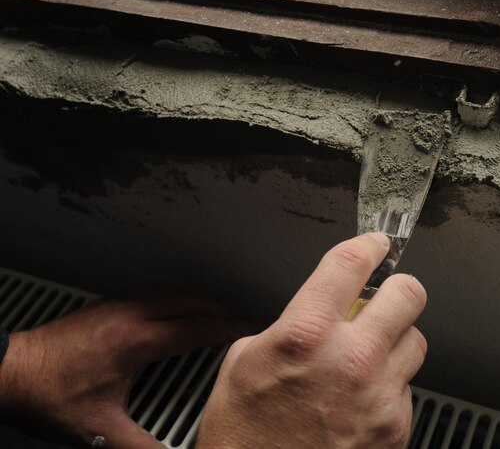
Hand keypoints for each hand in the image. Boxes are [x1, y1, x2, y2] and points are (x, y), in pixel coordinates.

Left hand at [0, 292, 252, 447]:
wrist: (9, 372)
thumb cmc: (50, 396)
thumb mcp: (100, 431)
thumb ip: (140, 448)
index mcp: (138, 340)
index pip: (198, 327)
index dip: (229, 328)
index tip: (249, 328)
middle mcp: (131, 314)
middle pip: (190, 300)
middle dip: (219, 309)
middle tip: (237, 321)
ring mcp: (118, 305)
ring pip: (171, 292)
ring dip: (197, 301)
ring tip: (212, 315)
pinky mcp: (106, 305)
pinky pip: (153, 293)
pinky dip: (174, 300)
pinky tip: (172, 314)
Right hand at [197, 232, 427, 448]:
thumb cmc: (245, 437)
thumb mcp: (242, 364)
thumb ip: (288, 327)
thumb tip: (317, 313)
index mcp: (306, 335)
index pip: (351, 264)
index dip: (368, 245)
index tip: (375, 244)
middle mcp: (350, 360)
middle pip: (408, 294)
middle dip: (397, 290)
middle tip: (384, 298)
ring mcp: (379, 396)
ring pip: (416, 341)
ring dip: (395, 341)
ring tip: (367, 358)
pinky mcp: (395, 427)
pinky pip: (407, 388)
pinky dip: (390, 387)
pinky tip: (362, 400)